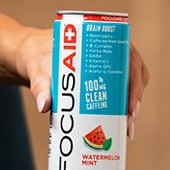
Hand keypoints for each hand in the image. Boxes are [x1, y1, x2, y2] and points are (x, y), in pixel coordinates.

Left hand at [15, 27, 149, 138]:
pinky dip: (124, 108)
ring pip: (131, 85)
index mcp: (102, 39)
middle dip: (134, 100)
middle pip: (134, 75)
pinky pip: (121, 91)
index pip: (129, 59)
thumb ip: (39, 87)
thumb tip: (44, 106)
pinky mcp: (105, 77)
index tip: (129, 105)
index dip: (135, 84)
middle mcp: (111, 50)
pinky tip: (122, 126)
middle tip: (128, 123)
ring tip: (126, 129)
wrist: (34, 56)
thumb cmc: (38, 56)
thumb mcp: (38, 70)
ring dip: (132, 106)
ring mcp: (110, 64)